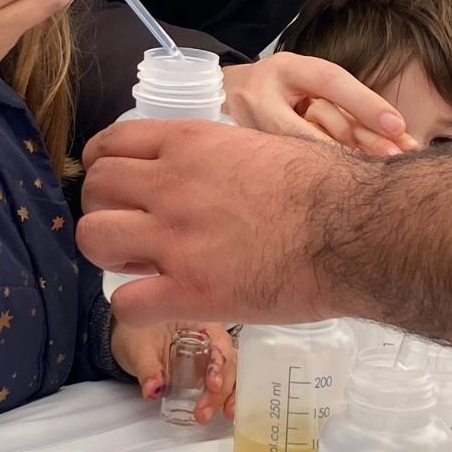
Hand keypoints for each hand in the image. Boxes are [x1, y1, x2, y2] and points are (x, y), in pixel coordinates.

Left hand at [82, 118, 361, 328]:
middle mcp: (172, 185)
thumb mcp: (263, 146)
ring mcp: (176, 239)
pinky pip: (125, 304)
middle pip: (94, 189)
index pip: (111, 144)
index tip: (115, 185)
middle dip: (104, 209)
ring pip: (94, 239)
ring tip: (139, 265)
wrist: (358, 229)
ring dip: (109, 255)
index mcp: (191, 144)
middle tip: (130, 228)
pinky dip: (135, 308)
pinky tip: (161, 303)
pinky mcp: (191, 292)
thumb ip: (221, 157)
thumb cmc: (329, 186)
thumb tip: (213, 173)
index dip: (104, 166)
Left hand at [111, 320, 236, 423]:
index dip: (219, 362)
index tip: (213, 384)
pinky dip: (227, 397)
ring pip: (230, 372)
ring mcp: (210, 354)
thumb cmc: (137, 333)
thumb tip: (153, 389)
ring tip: (216, 414)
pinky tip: (226, 411)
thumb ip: (147, 368)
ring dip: (227, 396)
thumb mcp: (140, 348)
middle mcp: (210, 336)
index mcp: (198, 322)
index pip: (218, 340)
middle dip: (220, 389)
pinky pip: (224, 381)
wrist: (129, 337)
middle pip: (228, 361)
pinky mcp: (207, 369)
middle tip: (203, 410)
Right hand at [223, 53, 414, 155]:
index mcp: (285, 69)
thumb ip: (340, 99)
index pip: (330, 81)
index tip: (397, 125)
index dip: (365, 103)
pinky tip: (347, 182)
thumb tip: (391, 128)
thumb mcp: (306, 78)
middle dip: (361, 142)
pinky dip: (322, 171)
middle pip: (320, 122)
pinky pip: (292, 163)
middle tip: (397, 157)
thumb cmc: (280, 86)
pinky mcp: (250, 153)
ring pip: (305, 148)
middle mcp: (264, 98)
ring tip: (379, 171)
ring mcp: (252, 128)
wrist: (227, 95)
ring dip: (345, 160)